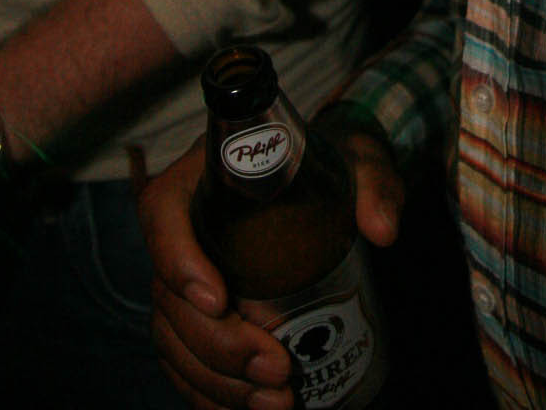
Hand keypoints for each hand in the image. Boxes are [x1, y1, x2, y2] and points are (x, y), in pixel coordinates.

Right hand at [138, 129, 403, 409]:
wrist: (330, 179)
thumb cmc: (334, 164)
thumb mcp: (358, 160)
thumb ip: (374, 184)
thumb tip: (382, 230)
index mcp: (204, 175)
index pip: (162, 211)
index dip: (177, 260)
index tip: (220, 300)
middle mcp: (186, 227)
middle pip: (169, 295)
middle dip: (218, 344)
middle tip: (275, 367)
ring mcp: (188, 273)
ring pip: (173, 338)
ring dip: (216, 381)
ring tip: (274, 399)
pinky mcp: (200, 313)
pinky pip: (184, 360)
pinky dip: (210, 393)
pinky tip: (252, 409)